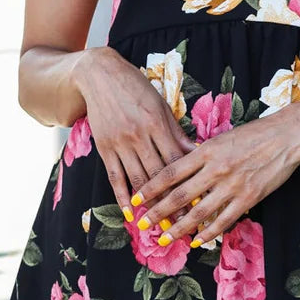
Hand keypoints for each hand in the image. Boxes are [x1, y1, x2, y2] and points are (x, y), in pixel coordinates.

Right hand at [75, 46, 194, 215]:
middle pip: (161, 176)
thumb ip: (176, 132)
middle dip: (174, 202)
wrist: (99, 75)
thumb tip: (197, 152)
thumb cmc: (136, 88)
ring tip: (163, 224)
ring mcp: (120, 143)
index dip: (189, 184)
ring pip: (139, 180)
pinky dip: (123, 197)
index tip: (200, 202)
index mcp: (158, 124)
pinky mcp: (105, 147)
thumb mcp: (161, 105)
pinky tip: (131, 213)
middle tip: (186, 223)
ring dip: (152, 205)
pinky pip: (115, 177)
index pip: (178, 161)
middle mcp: (139, 136)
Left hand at [132, 108, 299, 246]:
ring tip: (164, 239)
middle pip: (179, 195)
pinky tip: (198, 241)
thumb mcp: (222, 138)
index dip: (151, 188)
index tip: (136, 199)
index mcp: (206, 151)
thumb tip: (181, 168)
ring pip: (198, 212)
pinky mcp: (249, 198)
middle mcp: (215, 169)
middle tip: (142, 225)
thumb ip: (202, 154)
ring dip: (179, 228)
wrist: (287, 135)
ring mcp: (232, 185)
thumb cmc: (255, 134)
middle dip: (157, 212)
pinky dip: (209, 233)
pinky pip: (224, 220)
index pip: (171, 172)